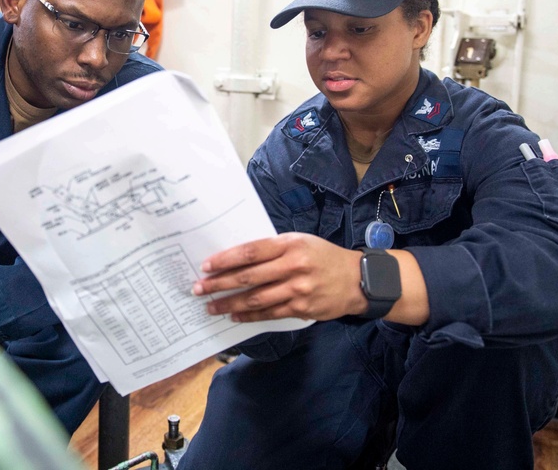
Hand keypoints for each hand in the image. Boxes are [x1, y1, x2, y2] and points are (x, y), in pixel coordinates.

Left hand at [192, 233, 366, 322]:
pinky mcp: (302, 309)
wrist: (357, 280)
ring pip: (256, 298)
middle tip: (199, 289)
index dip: (225, 259)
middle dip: (220, 284)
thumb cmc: (323, 256)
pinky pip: (269, 313)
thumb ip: (273, 249)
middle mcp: (293, 266)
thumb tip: (237, 259)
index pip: (251, 252)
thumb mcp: (300, 242)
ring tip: (211, 306)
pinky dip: (249, 315)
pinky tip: (235, 316)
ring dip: (230, 304)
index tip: (206, 266)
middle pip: (249, 276)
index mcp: (290, 245)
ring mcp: (298, 290)